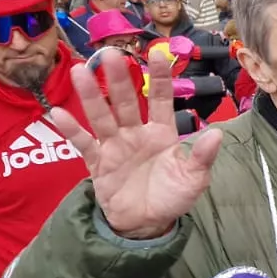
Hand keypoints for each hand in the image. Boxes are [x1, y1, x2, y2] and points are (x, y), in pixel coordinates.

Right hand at [57, 52, 221, 239]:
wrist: (147, 223)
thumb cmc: (172, 196)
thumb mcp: (194, 179)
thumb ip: (202, 157)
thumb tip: (217, 134)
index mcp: (162, 133)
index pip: (161, 100)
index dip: (160, 78)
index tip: (159, 55)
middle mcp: (136, 133)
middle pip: (126, 101)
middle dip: (119, 79)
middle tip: (111, 54)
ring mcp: (115, 145)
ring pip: (102, 116)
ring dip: (91, 95)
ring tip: (80, 71)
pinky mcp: (98, 163)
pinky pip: (84, 143)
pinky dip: (72, 129)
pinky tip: (59, 113)